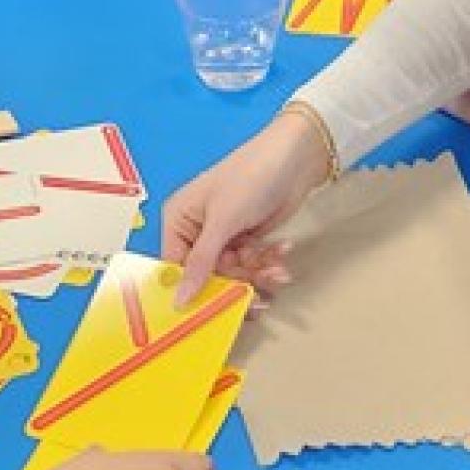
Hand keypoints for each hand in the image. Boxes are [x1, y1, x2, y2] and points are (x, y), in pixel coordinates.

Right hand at [163, 108, 334, 302]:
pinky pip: (251, 264)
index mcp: (178, 221)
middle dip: (237, 282)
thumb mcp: (222, 221)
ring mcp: (223, 236)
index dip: (193, 290)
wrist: (294, 158)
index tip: (212, 311)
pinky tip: (282, 252)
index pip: (174, 268)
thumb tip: (178, 300)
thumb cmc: (249, 178)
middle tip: (260, 296)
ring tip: (279, 269)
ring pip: (234, 273)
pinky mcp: (246, 238)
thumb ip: (201, 263)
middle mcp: (196, 231)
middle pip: (208, 276)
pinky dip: (267, 262)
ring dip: (258, 274)